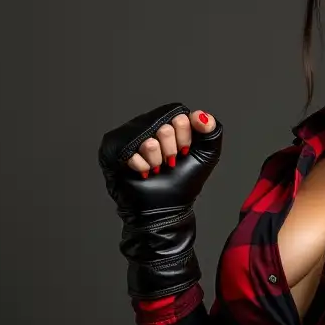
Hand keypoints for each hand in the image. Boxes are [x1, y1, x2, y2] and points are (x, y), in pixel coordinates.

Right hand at [96, 102, 223, 298]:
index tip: (185, 152)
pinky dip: (142, 167)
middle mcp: (147, 126)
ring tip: (156, 168)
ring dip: (157, 160)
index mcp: (167, 123)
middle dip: (172, 151)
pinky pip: (132, 151)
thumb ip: (211, 130)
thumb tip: (200, 115)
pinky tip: (143, 172)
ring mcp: (130, 136)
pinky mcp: (113, 149)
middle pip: (165, 127)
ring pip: (149, 140)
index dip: (186, 137)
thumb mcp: (207, 155)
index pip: (178, 115)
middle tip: (169, 162)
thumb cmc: (184, 183)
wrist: (166, 209)